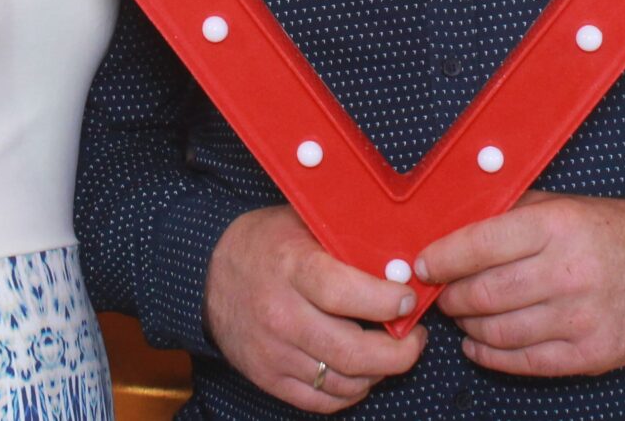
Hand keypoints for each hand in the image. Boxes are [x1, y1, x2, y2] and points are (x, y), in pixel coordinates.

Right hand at [204, 206, 426, 411]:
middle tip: (415, 338)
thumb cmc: (266, 244)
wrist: (208, 275)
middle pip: (351, 350)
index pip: (344, 294)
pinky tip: (361, 372)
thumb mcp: (302, 223)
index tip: (408, 299)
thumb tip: (402, 258)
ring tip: (391, 353)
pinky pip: (321, 401)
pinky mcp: (268, 378)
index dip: (386, 302)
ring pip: (343, 381)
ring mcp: (272, 352)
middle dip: (399, 352)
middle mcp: (280, 314)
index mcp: (291, 268)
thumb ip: (346, 240)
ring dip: (378, 372)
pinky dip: (350, 392)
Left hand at [414, 191, 624, 377]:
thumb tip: (447, 229)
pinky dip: (490, 355)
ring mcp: (581, 318)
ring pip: (499, 332)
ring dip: (468, 326)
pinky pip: (524, 362)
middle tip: (442, 294)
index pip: (479, 245)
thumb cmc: (605, 231)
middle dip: (451, 297)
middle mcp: (568, 272)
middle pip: (484, 294)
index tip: (423, 265)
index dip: (441, 258)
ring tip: (463, 316)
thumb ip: (507, 215)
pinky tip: (478, 343)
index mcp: (556, 226)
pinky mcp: (592, 354)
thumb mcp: (559, 206)